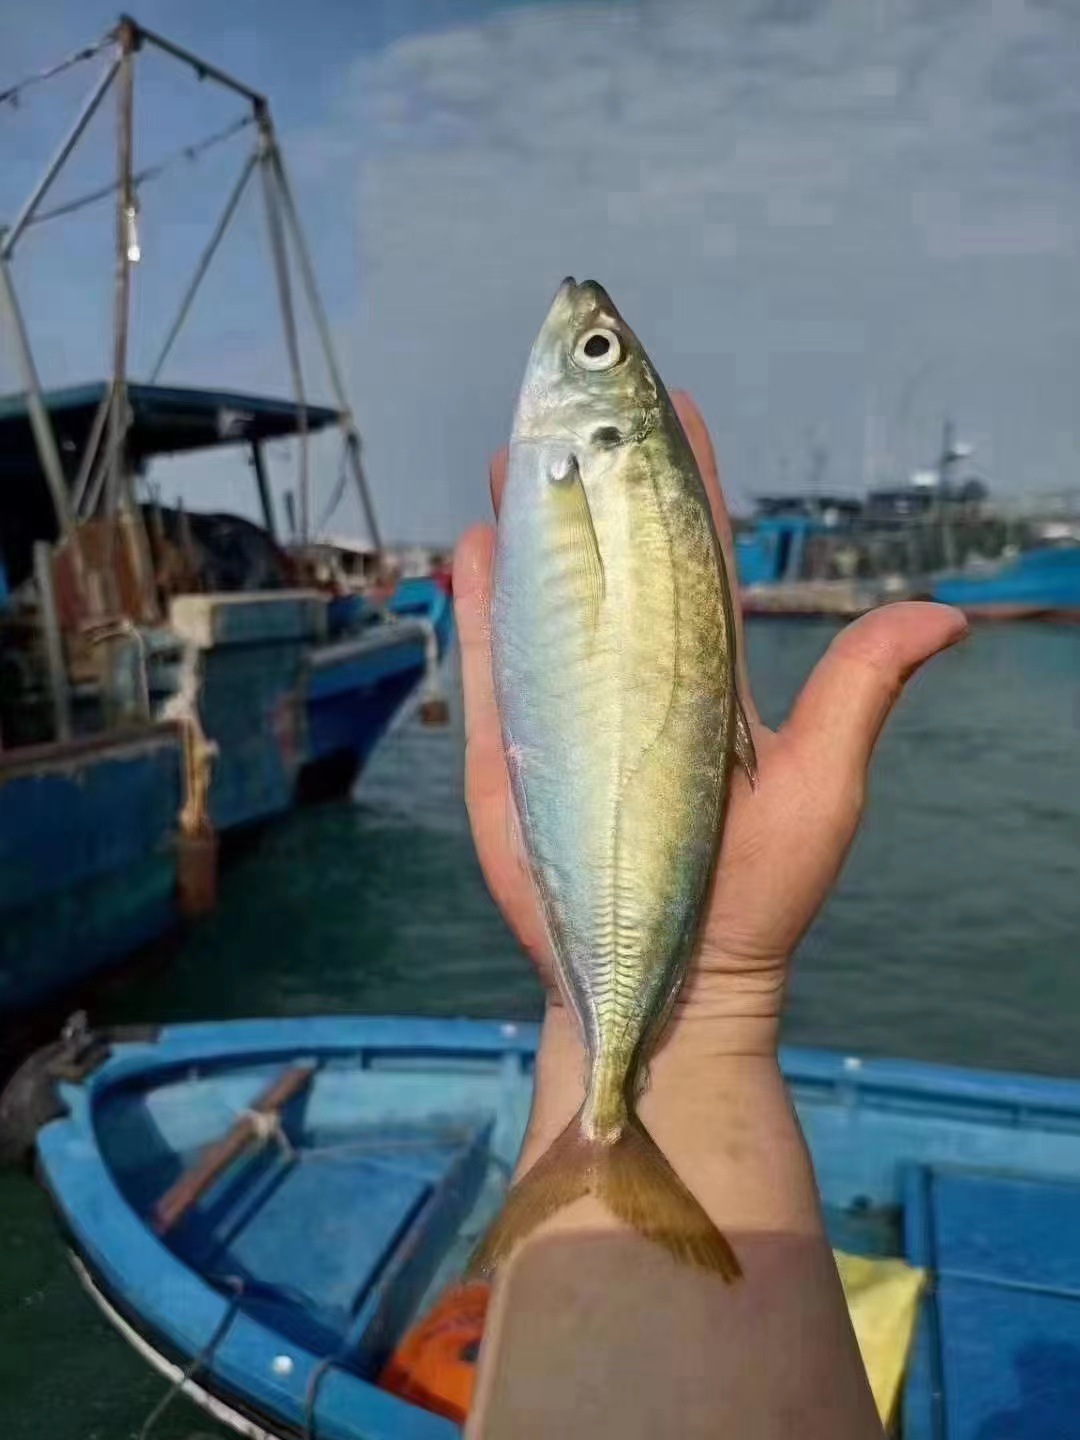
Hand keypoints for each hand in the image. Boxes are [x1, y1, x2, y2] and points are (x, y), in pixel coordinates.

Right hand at [453, 392, 967, 1057]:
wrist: (666, 971)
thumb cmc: (757, 887)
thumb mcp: (822, 783)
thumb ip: (859, 691)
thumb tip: (942, 616)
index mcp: (705, 664)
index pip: (697, 548)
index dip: (687, 475)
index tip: (677, 403)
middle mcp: (634, 667)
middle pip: (611, 549)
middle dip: (596, 472)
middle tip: (581, 401)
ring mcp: (571, 702)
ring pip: (544, 587)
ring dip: (530, 517)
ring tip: (518, 450)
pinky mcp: (517, 744)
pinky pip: (491, 657)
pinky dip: (481, 598)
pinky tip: (476, 542)